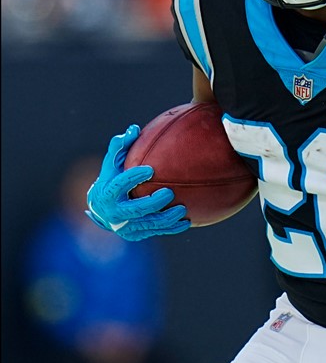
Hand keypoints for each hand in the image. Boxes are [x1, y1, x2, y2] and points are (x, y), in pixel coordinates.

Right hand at [86, 125, 189, 240]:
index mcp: (107, 193)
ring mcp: (125, 226)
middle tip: (169, 193)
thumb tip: (134, 128)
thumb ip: (120, 146)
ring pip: (147, 224)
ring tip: (182, 210)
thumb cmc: (111, 179)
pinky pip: (155, 232)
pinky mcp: (135, 234)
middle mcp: (114, 212)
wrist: (102, 209)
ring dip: (166, 219)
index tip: (150, 170)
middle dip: (152, 203)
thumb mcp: (112, 163)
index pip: (118, 186)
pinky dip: (171, 228)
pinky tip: (186, 222)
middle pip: (134, 210)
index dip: (133, 178)